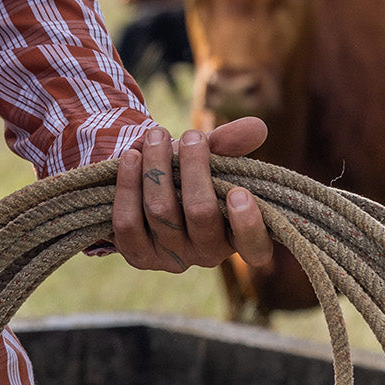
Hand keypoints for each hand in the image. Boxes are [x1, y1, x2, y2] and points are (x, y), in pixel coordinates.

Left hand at [111, 117, 273, 271]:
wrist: (145, 186)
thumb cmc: (188, 173)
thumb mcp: (210, 158)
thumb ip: (231, 144)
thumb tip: (257, 126)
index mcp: (236, 236)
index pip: (254, 248)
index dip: (248, 225)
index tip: (239, 191)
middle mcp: (206, 254)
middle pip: (200, 213)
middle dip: (194, 168)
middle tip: (192, 135)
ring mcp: (170, 257)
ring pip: (161, 211)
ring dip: (157, 166)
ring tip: (156, 135)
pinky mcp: (137, 255)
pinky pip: (127, 222)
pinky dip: (128, 184)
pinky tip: (131, 156)